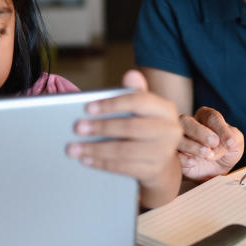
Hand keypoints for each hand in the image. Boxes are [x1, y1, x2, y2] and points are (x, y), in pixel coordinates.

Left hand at [67, 70, 181, 197]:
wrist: (162, 162)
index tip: (88, 107)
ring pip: (124, 150)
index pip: (139, 101)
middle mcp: (170, 130)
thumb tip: (131, 74)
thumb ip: (135, 93)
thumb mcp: (143, 110)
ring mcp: (163, 152)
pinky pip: (123, 167)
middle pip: (131, 127)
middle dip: (101, 127)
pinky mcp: (153, 170)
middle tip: (77, 128)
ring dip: (96, 149)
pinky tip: (87, 159)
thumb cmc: (146, 129)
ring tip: (75, 148)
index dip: (112, 104)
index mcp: (166, 109)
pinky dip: (102, 163)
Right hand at [176, 107, 243, 182]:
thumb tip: (229, 141)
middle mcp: (189, 125)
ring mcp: (179, 140)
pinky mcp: (175, 155)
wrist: (216, 173)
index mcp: (206, 117)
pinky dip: (182, 158)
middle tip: (214, 143)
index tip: (230, 142)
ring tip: (207, 155)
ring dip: (192, 145)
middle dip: (200, 132)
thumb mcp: (236, 143)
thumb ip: (233, 138)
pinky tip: (193, 162)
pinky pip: (173, 153)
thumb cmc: (225, 152)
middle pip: (187, 121)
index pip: (210, 117)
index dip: (221, 128)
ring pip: (177, 137)